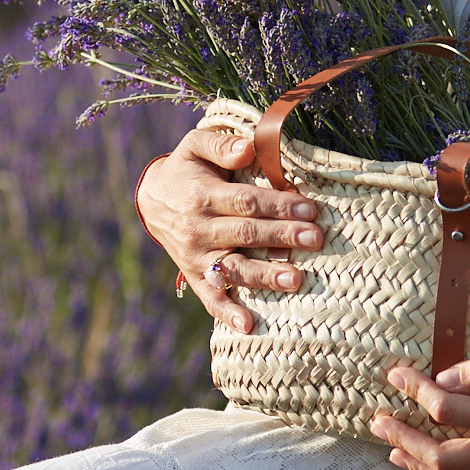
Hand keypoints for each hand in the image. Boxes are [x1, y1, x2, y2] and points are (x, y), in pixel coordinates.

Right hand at [135, 122, 323, 334]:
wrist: (153, 200)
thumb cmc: (187, 170)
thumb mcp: (196, 146)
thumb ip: (222, 144)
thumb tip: (249, 149)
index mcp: (202, 196)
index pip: (246, 202)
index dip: (277, 206)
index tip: (309, 209)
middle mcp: (198, 230)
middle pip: (245, 235)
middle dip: (283, 236)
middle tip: (316, 238)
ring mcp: (196, 257)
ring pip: (233, 269)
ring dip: (265, 276)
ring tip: (296, 279)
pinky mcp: (195, 277)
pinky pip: (211, 298)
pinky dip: (228, 313)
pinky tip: (249, 325)